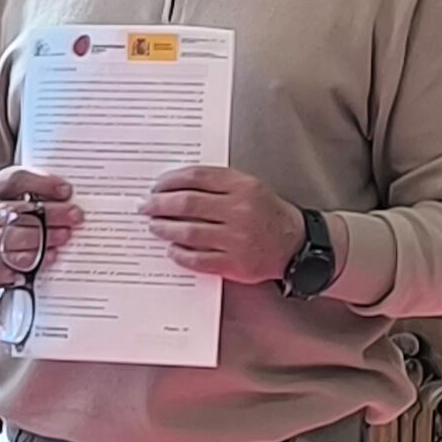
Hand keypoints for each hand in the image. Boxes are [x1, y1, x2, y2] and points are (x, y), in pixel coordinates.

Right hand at [0, 164, 80, 281]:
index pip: (15, 180)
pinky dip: (37, 258)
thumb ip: (37, 192)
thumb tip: (68, 197)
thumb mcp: (14, 197)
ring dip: (45, 236)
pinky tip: (51, 254)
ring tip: (65, 235)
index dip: (42, 183)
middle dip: (50, 213)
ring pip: (16, 237)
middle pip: (17, 211)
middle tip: (75, 215)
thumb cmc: (5, 218)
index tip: (66, 190)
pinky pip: (15, 262)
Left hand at [142, 165, 302, 285]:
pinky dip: (180, 254)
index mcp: (243, 187)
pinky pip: (198, 259)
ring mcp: (236, 239)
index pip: (197, 177)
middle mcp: (239, 211)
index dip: (170, 180)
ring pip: (189, 232)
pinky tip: (171, 249)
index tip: (156, 186)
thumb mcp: (250, 187)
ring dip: (164, 228)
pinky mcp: (235, 264)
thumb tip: (175, 186)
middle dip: (159, 204)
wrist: (296, 244)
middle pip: (188, 203)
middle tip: (145, 206)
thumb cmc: (267, 213)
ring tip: (153, 226)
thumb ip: (218, 184)